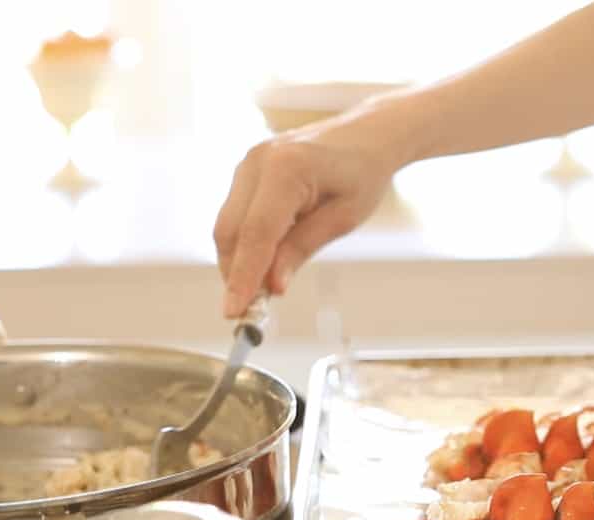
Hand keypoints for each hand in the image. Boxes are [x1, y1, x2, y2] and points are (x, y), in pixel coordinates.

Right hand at [213, 113, 403, 318]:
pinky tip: (262, 264)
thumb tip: (272, 286)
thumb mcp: (343, 218)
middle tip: (250, 311)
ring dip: (237, 262)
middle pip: (231, 231)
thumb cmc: (363, 173)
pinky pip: (235, 216)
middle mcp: (257, 161)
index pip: (256, 233)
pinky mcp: (246, 172)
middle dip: (235, 274)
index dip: (243, 276)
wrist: (366, 135)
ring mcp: (247, 164)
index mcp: (286, 168)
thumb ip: (302, 249)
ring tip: (260, 291)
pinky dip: (243, 244)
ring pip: (227, 226)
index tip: (235, 311)